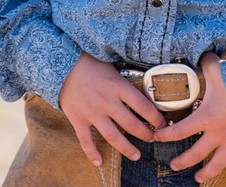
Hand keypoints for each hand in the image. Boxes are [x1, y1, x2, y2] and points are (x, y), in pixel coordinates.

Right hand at [59, 52, 166, 166]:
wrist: (63, 63)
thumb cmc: (90, 62)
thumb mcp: (112, 66)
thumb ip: (124, 81)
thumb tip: (143, 89)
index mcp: (117, 86)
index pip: (143, 105)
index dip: (155, 117)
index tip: (162, 124)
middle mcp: (106, 101)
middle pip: (131, 124)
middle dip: (145, 134)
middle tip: (153, 139)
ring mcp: (92, 112)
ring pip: (112, 136)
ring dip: (126, 148)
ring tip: (136, 156)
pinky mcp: (77, 119)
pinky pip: (86, 140)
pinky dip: (92, 153)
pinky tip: (99, 161)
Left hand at [153, 52, 225, 182]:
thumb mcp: (218, 70)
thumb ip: (207, 64)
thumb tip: (203, 54)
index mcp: (206, 117)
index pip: (180, 131)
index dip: (166, 135)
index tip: (157, 137)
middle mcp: (218, 134)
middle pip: (196, 154)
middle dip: (182, 162)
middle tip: (174, 165)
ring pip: (217, 164)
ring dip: (206, 173)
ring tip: (198, 178)